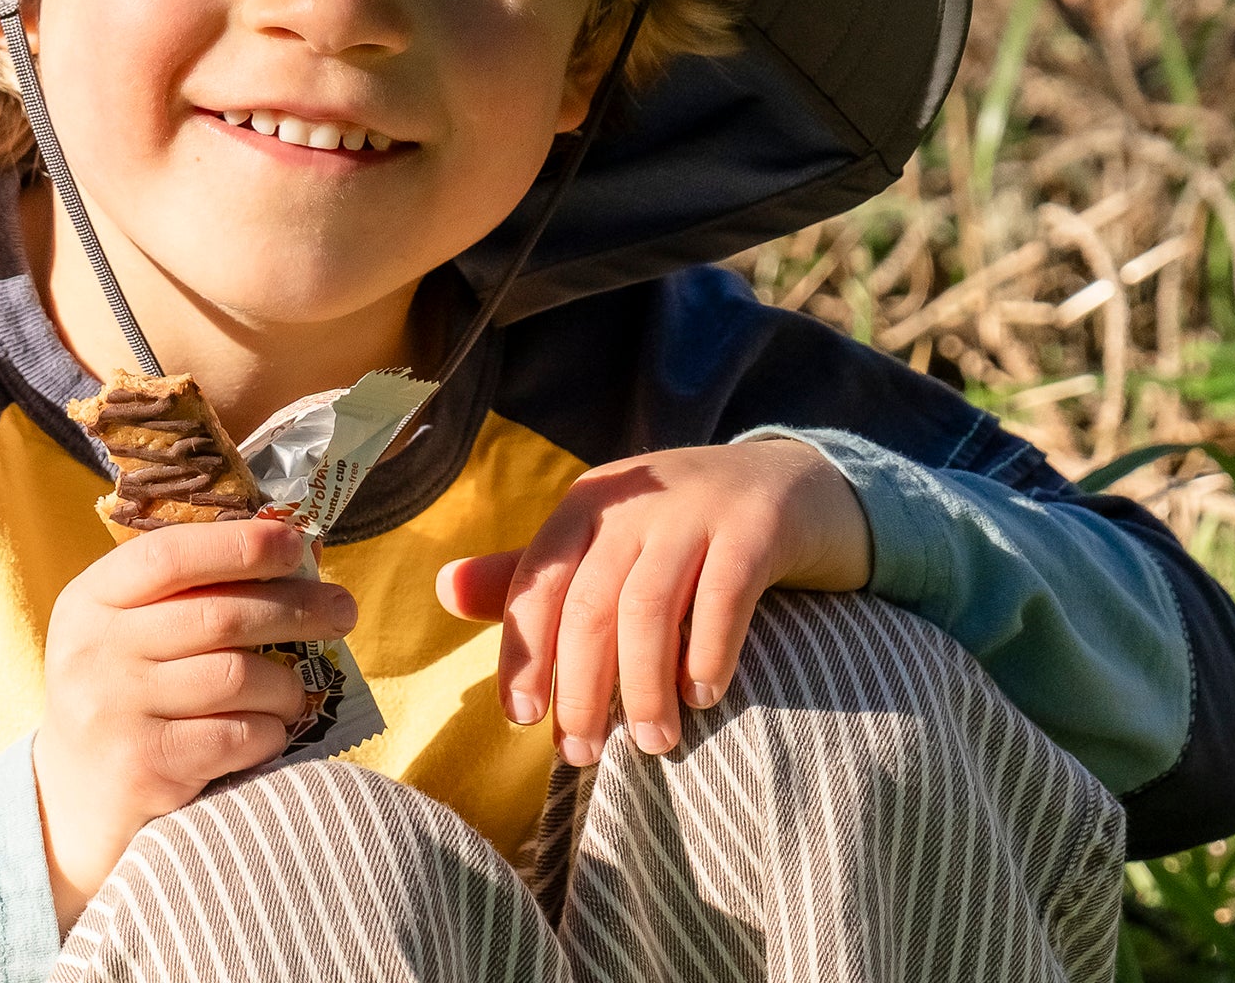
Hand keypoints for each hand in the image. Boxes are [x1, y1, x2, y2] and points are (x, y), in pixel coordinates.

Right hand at [33, 517, 356, 928]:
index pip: (171, 555)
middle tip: (342, 610)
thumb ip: (194, 590)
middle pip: (219, 615)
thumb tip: (299, 551)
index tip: (297, 544)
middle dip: (296, 609)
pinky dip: (270, 729)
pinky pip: (236, 735)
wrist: (70, 804)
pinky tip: (271, 729)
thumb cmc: (125, 695)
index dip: (241, 545)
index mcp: (92, 599)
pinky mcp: (144, 769)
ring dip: (286, 682)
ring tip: (297, 688)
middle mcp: (96, 650)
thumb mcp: (131, 629)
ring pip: (237, 676)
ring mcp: (116, 711)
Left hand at [435, 438, 868, 763]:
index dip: (524, 652)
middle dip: (580, 686)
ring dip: (643, 686)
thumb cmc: (682, 529)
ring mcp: (697, 509)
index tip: (523, 719)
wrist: (791, 481)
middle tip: (583, 753)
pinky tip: (703, 696)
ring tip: (652, 744)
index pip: (537, 582)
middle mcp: (636, 501)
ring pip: (650, 606)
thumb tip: (444, 590)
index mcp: (588, 505)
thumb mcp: (607, 542)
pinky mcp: (756, 528)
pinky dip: (708, 653)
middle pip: (589, 602)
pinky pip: (723, 596)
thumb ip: (534, 574)